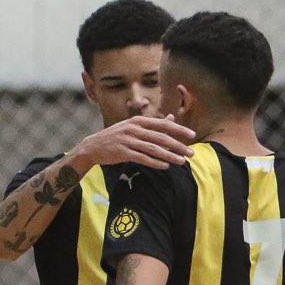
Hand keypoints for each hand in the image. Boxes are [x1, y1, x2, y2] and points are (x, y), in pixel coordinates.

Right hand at [72, 115, 195, 169]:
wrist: (93, 147)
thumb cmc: (116, 137)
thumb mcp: (134, 126)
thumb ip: (153, 124)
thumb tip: (172, 118)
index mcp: (138, 121)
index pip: (163, 124)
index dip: (179, 129)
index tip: (192, 135)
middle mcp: (134, 129)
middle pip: (161, 137)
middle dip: (178, 145)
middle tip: (191, 153)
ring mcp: (128, 140)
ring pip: (154, 149)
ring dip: (169, 156)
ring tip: (181, 162)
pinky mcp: (123, 152)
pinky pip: (142, 158)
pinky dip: (155, 162)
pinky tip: (165, 166)